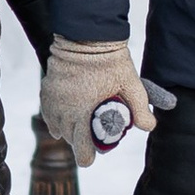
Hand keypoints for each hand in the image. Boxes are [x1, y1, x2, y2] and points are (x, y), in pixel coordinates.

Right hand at [40, 39, 157, 168]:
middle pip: (67, 137)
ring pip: (55, 125)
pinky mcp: (47, 87)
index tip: (90, 159)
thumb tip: (148, 128)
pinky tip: (59, 120)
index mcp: (83, 111)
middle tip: (88, 140)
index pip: (80, 145)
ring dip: (65, 130)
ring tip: (75, 131)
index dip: (86, 155)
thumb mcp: (131, 85)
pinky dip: (53, 117)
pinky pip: (46, 110)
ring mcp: (54, 98)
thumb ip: (140, 108)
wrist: (87, 36)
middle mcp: (64, 108)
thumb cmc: (111, 61)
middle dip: (77, 142)